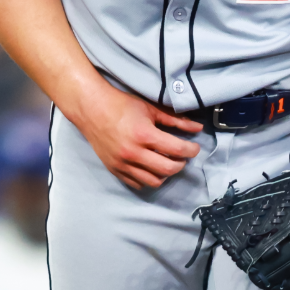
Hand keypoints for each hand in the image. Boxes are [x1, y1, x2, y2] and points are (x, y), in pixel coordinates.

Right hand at [73, 86, 202, 189]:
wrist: (92, 109)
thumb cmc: (122, 105)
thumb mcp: (151, 109)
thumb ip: (175, 120)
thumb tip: (198, 128)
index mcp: (144, 135)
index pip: (177, 150)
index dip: (191, 150)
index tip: (194, 148)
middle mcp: (133, 153)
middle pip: (167, 169)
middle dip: (181, 164)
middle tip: (182, 155)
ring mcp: (122, 164)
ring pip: (153, 181)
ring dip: (165, 174)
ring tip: (167, 161)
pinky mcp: (114, 170)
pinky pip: (137, 183)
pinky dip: (148, 178)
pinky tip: (150, 166)